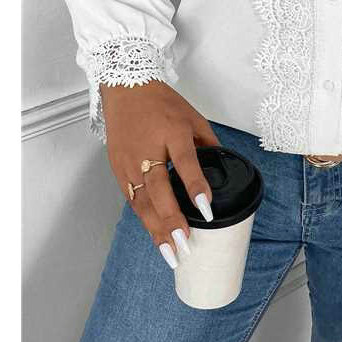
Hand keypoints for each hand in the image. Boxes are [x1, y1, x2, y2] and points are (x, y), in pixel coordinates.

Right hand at [102, 80, 219, 268]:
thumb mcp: (193, 117)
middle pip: (158, 189)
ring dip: (156, 228)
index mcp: (172, 131)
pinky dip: (144, 218)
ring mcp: (129, 161)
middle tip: (184, 245)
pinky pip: (132, 198)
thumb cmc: (161, 102)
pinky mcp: (117, 168)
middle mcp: (148, 149)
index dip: (195, 186)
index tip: (206, 209)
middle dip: (171, 220)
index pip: (185, 162)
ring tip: (170, 252)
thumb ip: (208, 144)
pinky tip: (155, 234)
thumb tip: (223, 166)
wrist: (126, 89)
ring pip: (142, 201)